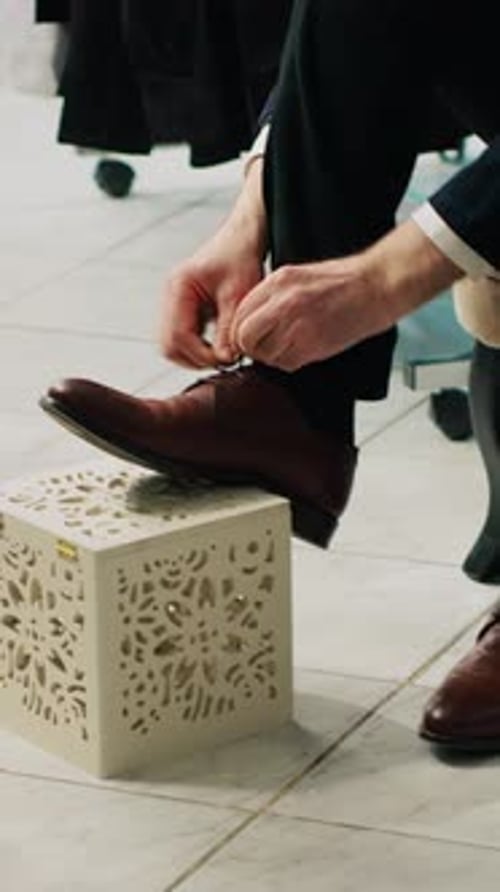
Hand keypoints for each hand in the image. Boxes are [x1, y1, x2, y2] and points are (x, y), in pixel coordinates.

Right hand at [161, 160, 266, 368]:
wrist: (241, 240)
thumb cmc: (241, 259)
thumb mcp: (239, 294)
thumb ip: (230, 328)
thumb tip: (224, 360)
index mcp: (178, 287)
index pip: (177, 336)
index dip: (201, 354)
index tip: (227, 360)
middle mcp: (169, 296)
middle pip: (168, 345)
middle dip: (195, 358)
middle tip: (225, 361)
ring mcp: (172, 303)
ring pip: (172, 345)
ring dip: (195, 355)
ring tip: (224, 354)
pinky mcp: (181, 309)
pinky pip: (181, 338)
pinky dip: (197, 347)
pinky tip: (219, 344)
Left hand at [230, 220, 462, 369]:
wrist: (377, 286)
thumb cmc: (343, 282)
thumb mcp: (298, 276)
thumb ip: (271, 296)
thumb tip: (251, 319)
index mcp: (278, 282)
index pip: (239, 313)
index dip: (242, 330)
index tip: (250, 336)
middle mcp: (283, 302)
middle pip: (245, 337)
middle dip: (251, 347)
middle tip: (263, 347)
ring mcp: (298, 324)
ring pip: (264, 355)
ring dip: (272, 357)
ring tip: (288, 348)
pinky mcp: (313, 345)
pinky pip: (286, 364)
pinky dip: (290, 363)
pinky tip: (303, 351)